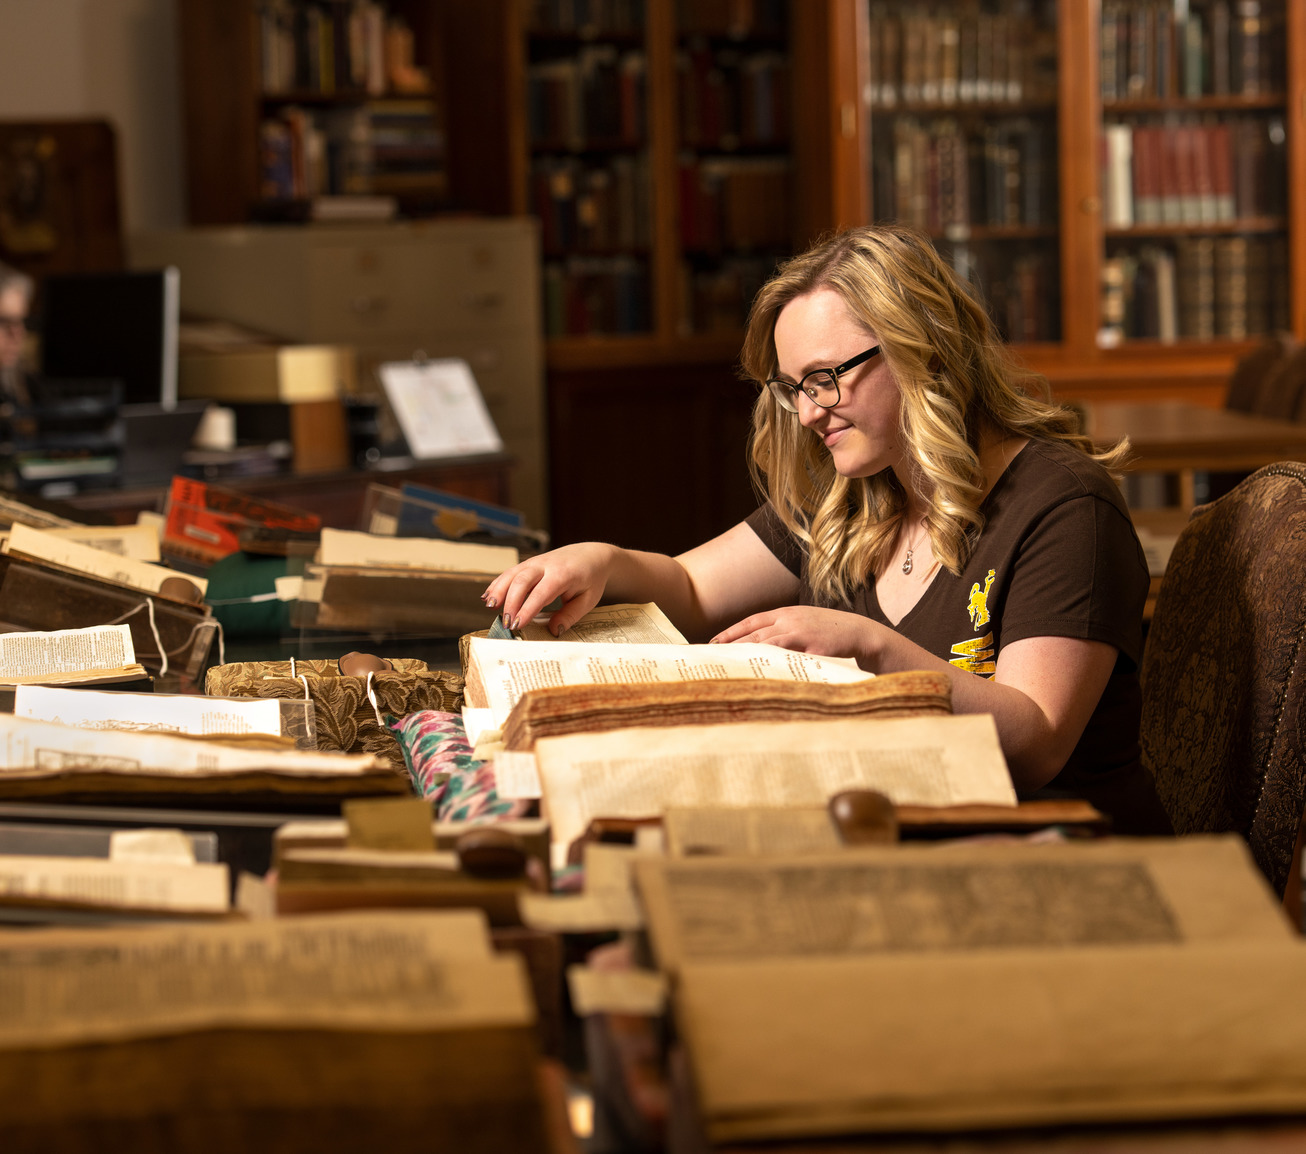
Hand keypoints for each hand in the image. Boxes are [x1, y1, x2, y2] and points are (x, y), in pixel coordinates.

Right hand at [482, 542, 617, 634]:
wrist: (592, 555)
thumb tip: (554, 631)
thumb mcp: (588, 600)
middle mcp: (546, 565)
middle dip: (511, 602)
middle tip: (505, 623)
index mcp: (563, 574)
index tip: (517, 625)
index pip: (541, 592)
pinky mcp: (528, 563)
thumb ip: (570, 615)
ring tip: (489, 607)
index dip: (527, 609)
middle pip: (522, 580)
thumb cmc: (591, 579)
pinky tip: (488, 597)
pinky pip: (510, 572)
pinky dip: (498, 584)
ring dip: (499, 590)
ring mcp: (535, 562)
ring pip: (512, 573)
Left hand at [710, 606, 881, 667]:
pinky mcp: (813, 650)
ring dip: (745, 656)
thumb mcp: (805, 624)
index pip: (751, 621)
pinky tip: (757, 674)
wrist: (862, 634)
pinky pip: (788, 659)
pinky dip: (771, 665)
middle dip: (731, 645)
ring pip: (765, 645)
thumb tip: (759, 645)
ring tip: (727, 667)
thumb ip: (784, 631)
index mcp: (787, 613)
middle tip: (712, 657)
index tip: (712, 642)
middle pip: (753, 634)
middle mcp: (790, 620)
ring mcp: (802, 634)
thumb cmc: (832, 632)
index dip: (730, 632)